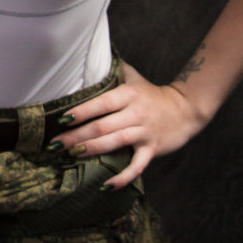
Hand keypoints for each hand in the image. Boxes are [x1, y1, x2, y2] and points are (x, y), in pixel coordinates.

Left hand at [51, 62, 204, 189]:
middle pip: (103, 125)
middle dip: (77, 135)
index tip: (63, 119)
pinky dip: (122, 178)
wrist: (186, 108)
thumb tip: (92, 56)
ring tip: (71, 155)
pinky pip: (137, 166)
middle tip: (56, 143)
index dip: (82, 111)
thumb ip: (114, 69)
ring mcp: (145, 132)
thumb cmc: (153, 94)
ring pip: (115, 142)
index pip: (102, 103)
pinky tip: (106, 186)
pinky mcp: (153, 149)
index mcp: (129, 95)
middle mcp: (136, 113)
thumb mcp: (134, 77)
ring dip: (92, 150)